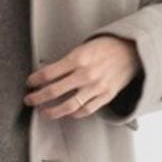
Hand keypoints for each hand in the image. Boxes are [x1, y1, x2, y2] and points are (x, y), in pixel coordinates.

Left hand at [23, 35, 140, 120]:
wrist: (132, 51)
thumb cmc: (105, 47)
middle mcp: (86, 74)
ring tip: (44, 112)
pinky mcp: (106, 96)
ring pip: (68, 106)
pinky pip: (86, 110)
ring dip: (52, 111)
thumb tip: (47, 74)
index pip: (48, 73)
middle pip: (54, 91)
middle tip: (29, 100)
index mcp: (78, 59)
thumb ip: (66, 62)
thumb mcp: (83, 48)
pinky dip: (74, 114)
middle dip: (37, 97)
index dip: (35, 80)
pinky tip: (67, 114)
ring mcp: (96, 87)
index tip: (29, 83)